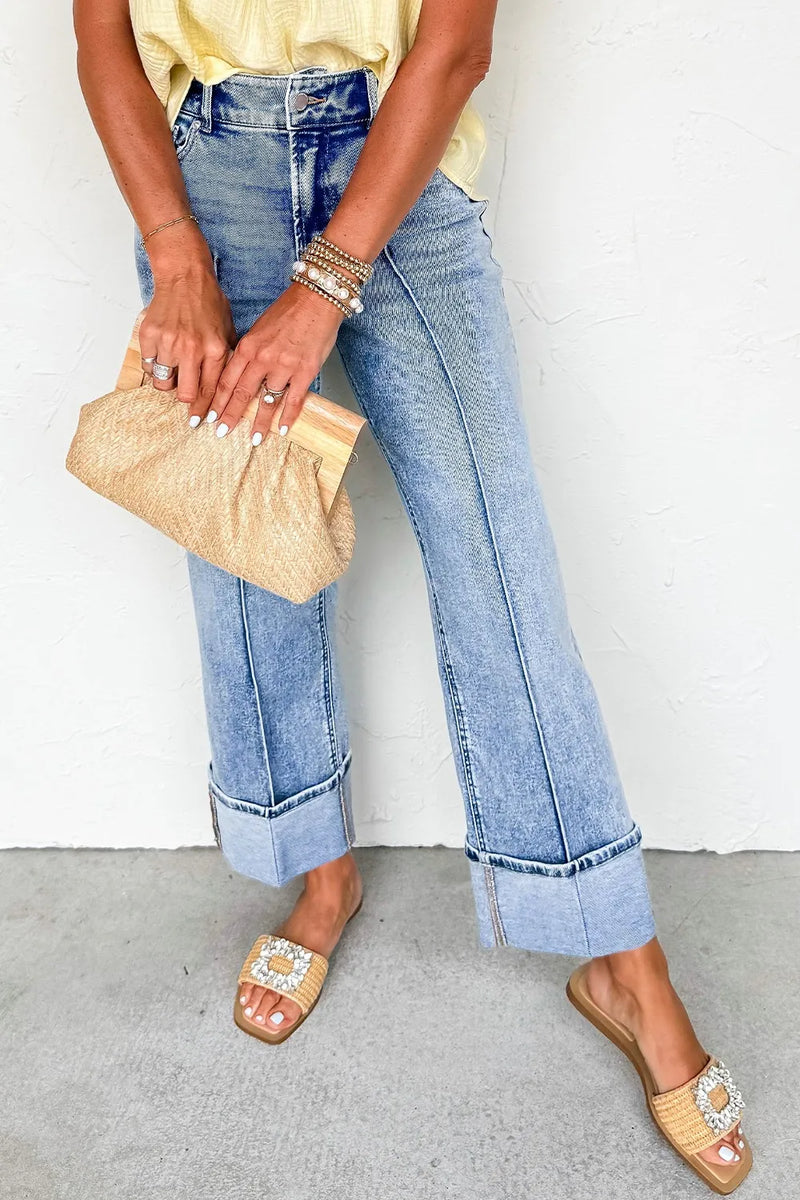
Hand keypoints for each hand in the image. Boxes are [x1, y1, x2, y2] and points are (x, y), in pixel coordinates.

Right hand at [139, 225, 234, 414]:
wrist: (184, 276)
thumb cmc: (208, 302)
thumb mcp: (227, 330)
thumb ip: (225, 358)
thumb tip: (224, 389)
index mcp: (214, 349)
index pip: (210, 390)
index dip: (203, 410)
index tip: (199, 422)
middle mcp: (191, 349)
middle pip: (183, 394)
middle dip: (185, 399)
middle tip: (185, 393)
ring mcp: (168, 343)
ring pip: (162, 382)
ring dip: (168, 380)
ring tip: (174, 368)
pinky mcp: (149, 335)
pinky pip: (148, 364)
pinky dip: (154, 364)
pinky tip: (162, 353)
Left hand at [208, 283, 343, 442]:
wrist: (316, 298)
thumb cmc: (289, 311)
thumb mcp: (259, 328)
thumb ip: (249, 352)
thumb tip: (241, 374)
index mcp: (248, 346)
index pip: (227, 380)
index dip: (217, 401)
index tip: (210, 416)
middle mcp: (262, 358)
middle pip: (242, 394)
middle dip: (230, 416)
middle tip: (221, 433)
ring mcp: (284, 366)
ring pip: (267, 400)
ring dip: (259, 422)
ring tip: (253, 439)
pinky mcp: (305, 371)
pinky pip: (294, 399)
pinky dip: (287, 416)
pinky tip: (282, 429)